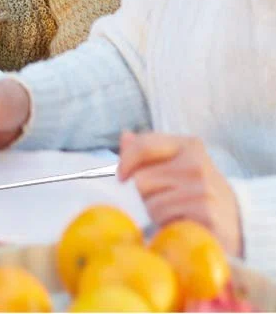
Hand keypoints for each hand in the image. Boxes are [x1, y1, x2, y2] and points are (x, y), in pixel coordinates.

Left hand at [118, 131, 243, 256]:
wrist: (241, 222)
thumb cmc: (200, 190)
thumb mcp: (178, 164)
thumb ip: (150, 151)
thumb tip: (125, 137)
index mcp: (188, 145)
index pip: (143, 145)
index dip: (125, 161)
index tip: (122, 176)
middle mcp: (196, 164)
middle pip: (142, 178)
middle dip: (146, 194)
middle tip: (165, 199)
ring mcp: (203, 189)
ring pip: (150, 202)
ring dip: (156, 213)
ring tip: (176, 212)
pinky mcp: (206, 214)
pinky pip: (164, 219)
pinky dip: (167, 225)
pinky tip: (182, 222)